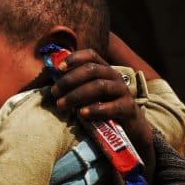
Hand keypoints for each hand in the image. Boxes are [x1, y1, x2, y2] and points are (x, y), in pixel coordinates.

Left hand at [50, 49, 154, 168]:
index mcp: (104, 70)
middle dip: (69, 80)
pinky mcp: (128, 107)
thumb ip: (77, 88)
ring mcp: (123, 91)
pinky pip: (112, 106)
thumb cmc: (105, 109)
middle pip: (91, 70)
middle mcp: (114, 76)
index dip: (74, 58)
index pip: (91, 55)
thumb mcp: (91, 95)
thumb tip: (54, 85)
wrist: (131, 129)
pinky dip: (95, 110)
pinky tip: (82, 114)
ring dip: (77, 95)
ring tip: (62, 105)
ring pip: (99, 86)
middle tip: (54, 93)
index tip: (59, 68)